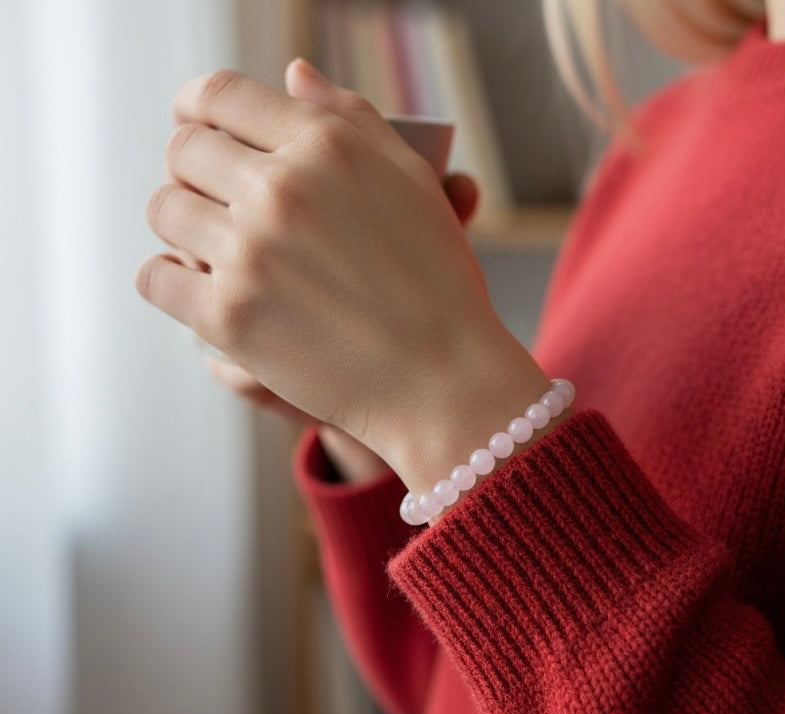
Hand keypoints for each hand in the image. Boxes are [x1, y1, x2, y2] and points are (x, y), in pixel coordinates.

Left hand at [138, 62, 555, 500]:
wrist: (441, 379)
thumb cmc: (435, 284)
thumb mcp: (409, 181)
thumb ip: (349, 119)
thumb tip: (293, 75)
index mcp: (324, 145)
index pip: (220, 95)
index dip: (197, 106)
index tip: (194, 124)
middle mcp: (280, 189)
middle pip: (183, 150)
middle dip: (192, 170)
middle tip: (214, 197)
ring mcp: (249, 254)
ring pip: (163, 209)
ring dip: (182, 226)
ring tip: (214, 248)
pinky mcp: (228, 318)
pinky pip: (155, 277)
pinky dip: (170, 282)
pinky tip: (201, 291)